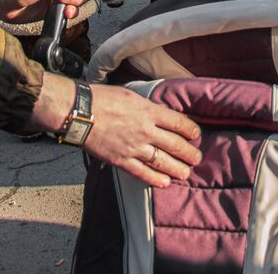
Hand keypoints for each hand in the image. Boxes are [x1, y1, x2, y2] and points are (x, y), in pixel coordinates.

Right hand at [34, 76, 202, 186]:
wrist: (80, 112)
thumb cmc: (103, 98)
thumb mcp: (131, 95)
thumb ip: (148, 106)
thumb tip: (160, 113)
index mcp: (149, 111)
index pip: (178, 122)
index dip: (191, 130)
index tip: (196, 134)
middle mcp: (145, 130)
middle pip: (175, 144)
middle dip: (189, 152)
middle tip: (197, 158)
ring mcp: (134, 147)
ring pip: (162, 161)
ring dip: (177, 168)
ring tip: (186, 173)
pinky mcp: (121, 160)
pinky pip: (142, 173)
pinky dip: (155, 179)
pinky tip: (165, 182)